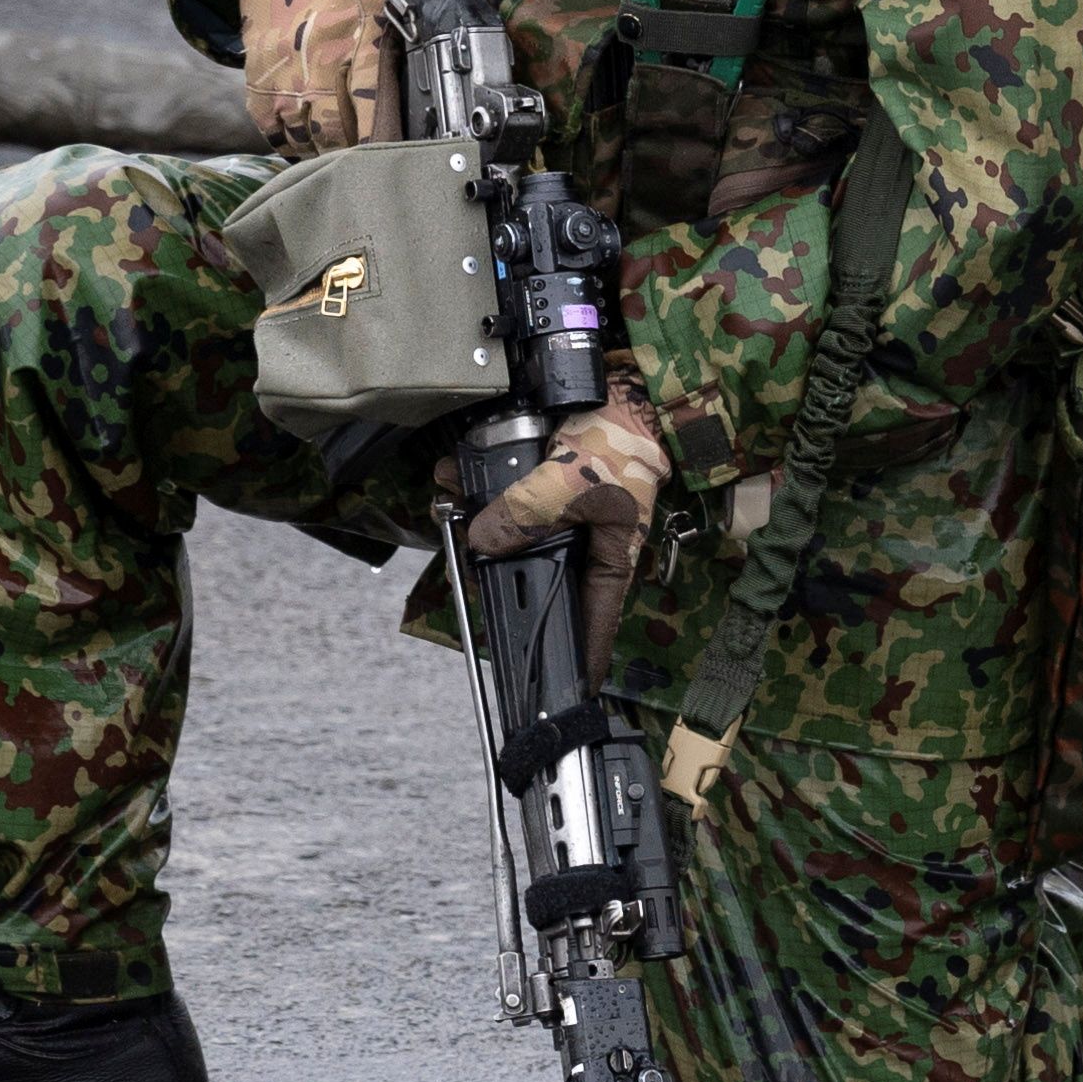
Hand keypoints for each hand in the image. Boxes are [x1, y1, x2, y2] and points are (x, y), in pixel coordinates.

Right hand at [235, 0, 398, 155]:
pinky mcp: (257, 68)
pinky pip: (267, 121)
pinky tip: (297, 140)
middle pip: (334, 130)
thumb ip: (394, 42)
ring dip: (317, 148)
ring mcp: (284, 67)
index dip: (380, 141)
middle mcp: (319, 60)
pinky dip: (283, 137)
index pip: (373, 110)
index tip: (389, 154)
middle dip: (348, 151)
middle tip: (359, 160)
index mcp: (358, 42)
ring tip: (331, 154)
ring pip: (299, 131)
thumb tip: (408, 83)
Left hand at [465, 395, 674, 677]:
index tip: (558, 693)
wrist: (630, 388)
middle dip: (499, 575)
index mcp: (608, 560)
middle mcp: (586, 546)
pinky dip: (479, 486)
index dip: (574, 660)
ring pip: (516, 536)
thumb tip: (482, 541)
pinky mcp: (546, 487)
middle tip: (468, 574)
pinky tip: (455, 473)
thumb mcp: (572, 483)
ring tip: (452, 510)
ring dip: (481, 523)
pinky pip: (508, 498)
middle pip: (539, 578)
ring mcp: (565, 517)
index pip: (591, 625)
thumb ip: (527, 513)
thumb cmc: (621, 443)